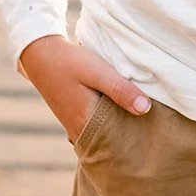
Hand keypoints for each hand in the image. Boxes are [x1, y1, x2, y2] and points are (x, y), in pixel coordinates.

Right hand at [18, 34, 150, 143]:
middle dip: (129, 134)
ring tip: (142, 119)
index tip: (154, 135)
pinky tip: (121, 110)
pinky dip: (109, 119)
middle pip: (111, 139)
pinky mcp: (74, 115)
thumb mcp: (98, 72)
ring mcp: (75, 124)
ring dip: (119, 125)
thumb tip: (145, 109)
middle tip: (153, 129)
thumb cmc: (70, 62)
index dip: (135, 138)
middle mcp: (80, 130)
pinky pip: (96, 124)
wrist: (41, 54)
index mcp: (86, 123)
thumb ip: (120, 90)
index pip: (117, 141)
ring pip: (104, 131)